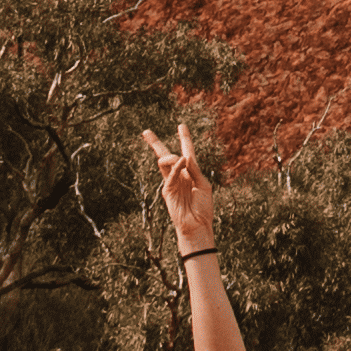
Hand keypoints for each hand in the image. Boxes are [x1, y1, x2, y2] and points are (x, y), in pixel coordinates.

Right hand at [142, 116, 215, 252]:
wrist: (197, 225)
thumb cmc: (203, 207)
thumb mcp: (204, 186)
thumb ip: (196, 170)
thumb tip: (185, 155)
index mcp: (190, 172)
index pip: (186, 151)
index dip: (184, 138)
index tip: (181, 125)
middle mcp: (179, 175)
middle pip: (165, 155)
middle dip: (155, 143)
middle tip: (146, 132)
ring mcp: (171, 182)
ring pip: (164, 161)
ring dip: (172, 157)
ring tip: (181, 159)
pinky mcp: (167, 190)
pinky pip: (170, 173)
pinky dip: (177, 165)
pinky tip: (182, 160)